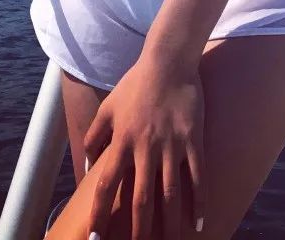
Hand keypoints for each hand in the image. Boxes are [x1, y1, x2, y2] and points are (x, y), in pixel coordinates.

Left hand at [83, 52, 205, 239]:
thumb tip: (86, 165)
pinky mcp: (193, 140)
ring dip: (169, 224)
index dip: (100, 213)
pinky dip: (199, 202)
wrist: (168, 61)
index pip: (106, 185)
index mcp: (122, 141)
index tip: (96, 237)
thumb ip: (94, 136)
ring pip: (170, 194)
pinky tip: (198, 223)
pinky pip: (197, 176)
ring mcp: (171, 145)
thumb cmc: (136, 84)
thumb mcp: (109, 107)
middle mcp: (145, 147)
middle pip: (140, 199)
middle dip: (137, 230)